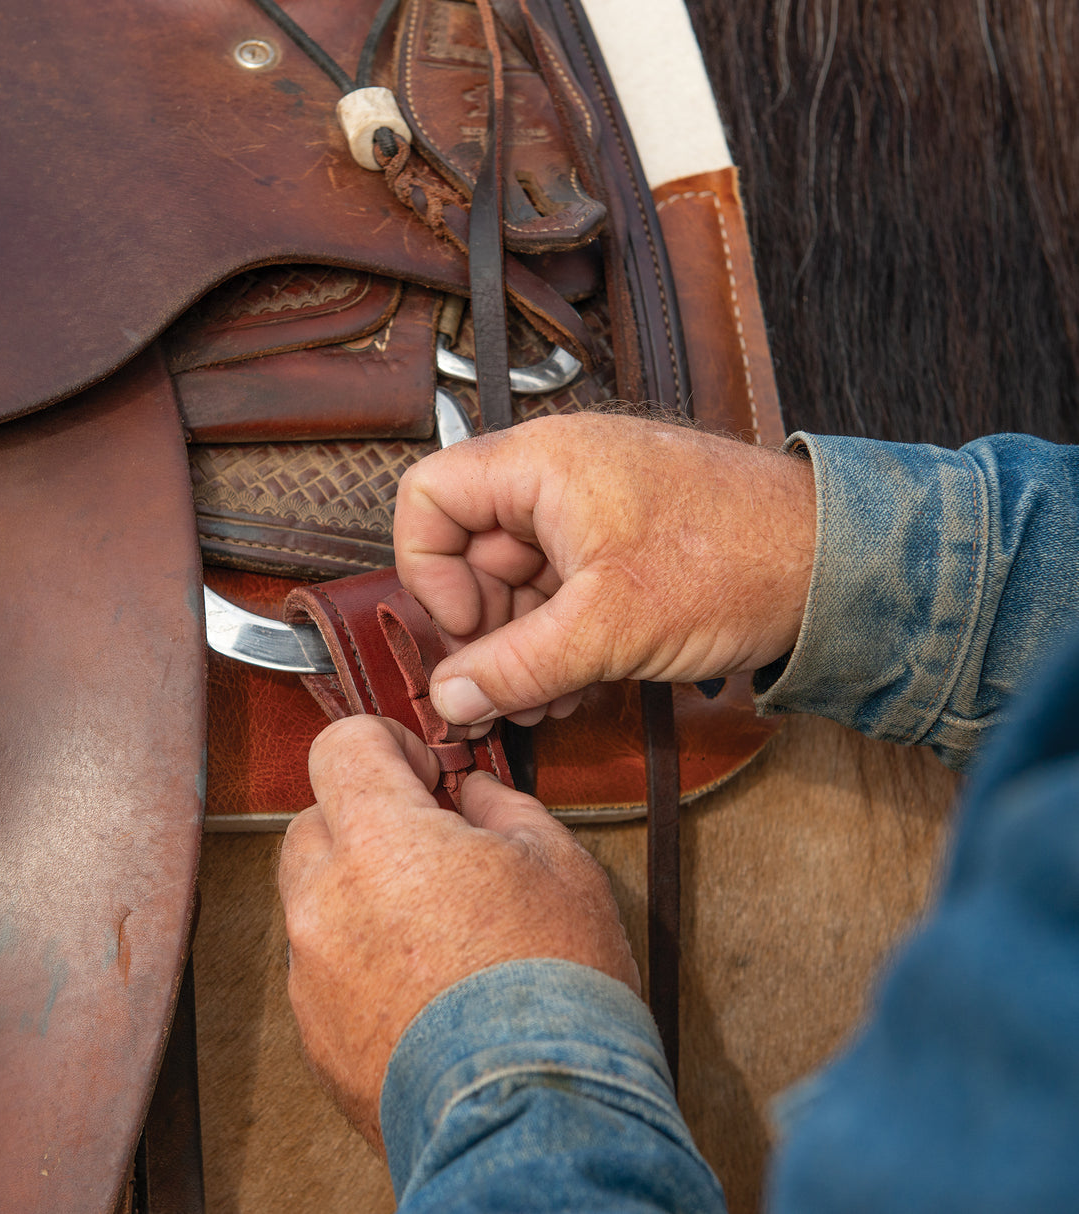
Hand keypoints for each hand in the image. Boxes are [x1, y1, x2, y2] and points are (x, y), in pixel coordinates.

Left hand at [278, 714, 639, 1152]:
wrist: (535, 1120)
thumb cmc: (554, 991)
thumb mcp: (558, 863)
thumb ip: (503, 806)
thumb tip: (474, 794)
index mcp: (384, 842)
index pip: (341, 747)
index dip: (383, 743)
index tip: (419, 769)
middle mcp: (328, 901)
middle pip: (315, 820)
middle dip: (367, 819)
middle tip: (430, 844)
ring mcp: (312, 971)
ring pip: (314, 895)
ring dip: (358, 888)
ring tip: (430, 921)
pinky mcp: (314, 1032)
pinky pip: (319, 963)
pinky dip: (355, 954)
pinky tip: (418, 978)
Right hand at [394, 412, 814, 726]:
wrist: (836, 563)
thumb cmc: (736, 562)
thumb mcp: (608, 628)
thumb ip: (516, 665)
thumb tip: (450, 697)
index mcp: (540, 464)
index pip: (430, 497)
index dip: (430, 571)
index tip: (465, 630)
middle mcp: (556, 474)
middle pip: (471, 548)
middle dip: (484, 628)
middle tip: (505, 688)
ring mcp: (589, 508)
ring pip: (517, 577)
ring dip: (521, 644)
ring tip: (546, 698)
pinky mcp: (619, 540)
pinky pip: (560, 587)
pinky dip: (558, 636)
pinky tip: (575, 683)